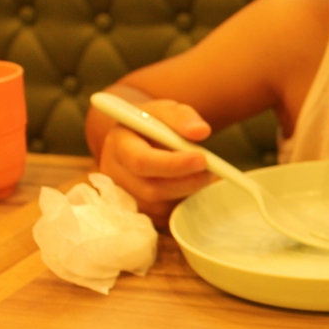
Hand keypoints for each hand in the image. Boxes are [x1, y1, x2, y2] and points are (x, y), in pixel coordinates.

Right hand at [97, 99, 214, 226]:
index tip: (202, 159)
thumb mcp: (164, 111)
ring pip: (160, 206)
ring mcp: (125, 196)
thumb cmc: (152, 124)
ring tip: (207, 177)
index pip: (141, 161)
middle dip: (187, 183)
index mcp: (118, 146)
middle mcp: (115, 175)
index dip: (173, 164)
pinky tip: (196, 189)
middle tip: (214, 171)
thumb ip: (181, 117)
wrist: (138, 139)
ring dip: (189, 194)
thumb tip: (201, 131)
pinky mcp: (138, 211)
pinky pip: (164, 217)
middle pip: (151, 189)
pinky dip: (185, 205)